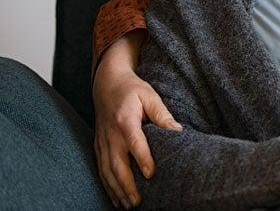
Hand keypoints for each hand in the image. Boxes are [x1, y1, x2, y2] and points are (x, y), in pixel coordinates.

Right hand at [92, 31, 181, 207]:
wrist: (106, 83)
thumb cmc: (132, 89)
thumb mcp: (149, 95)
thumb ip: (162, 114)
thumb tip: (178, 131)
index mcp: (125, 120)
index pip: (134, 143)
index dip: (143, 159)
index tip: (151, 174)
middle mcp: (111, 134)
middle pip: (117, 164)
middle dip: (127, 185)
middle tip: (138, 202)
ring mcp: (102, 141)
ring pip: (107, 171)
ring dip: (116, 190)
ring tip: (128, 206)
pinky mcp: (98, 145)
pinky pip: (100, 169)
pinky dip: (107, 185)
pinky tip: (115, 198)